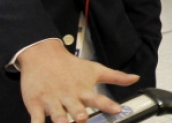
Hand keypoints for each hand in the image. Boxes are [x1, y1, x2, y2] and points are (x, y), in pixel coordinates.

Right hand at [17, 39, 138, 122]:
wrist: (43, 55)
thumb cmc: (70, 66)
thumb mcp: (94, 69)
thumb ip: (115, 76)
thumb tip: (135, 78)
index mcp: (82, 90)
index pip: (97, 98)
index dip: (107, 104)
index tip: (117, 109)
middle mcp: (68, 96)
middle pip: (75, 107)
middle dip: (79, 114)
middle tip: (82, 117)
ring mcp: (51, 100)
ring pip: (56, 113)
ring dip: (60, 119)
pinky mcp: (36, 103)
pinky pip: (36, 117)